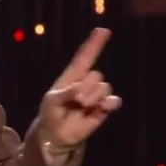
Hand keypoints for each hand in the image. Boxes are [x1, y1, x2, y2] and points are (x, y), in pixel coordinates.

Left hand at [39, 28, 121, 148]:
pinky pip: (114, 100)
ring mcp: (96, 95)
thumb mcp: (51, 100)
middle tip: (76, 100)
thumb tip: (79, 91)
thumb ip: (64, 93)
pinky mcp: (104, 108)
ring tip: (82, 106)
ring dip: (93, 97)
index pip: (84, 57)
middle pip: (96, 75)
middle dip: (86, 87)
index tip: (103, 31)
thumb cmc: (51, 113)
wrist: (56, 134)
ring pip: (104, 87)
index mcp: (72, 76)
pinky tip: (103, 107)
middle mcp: (87, 82)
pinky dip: (109, 103)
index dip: (94, 44)